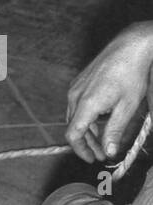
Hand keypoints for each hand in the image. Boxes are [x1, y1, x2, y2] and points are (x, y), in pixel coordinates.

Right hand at [65, 22, 152, 160]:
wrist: (130, 45)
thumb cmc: (131, 74)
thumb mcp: (127, 106)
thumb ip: (114, 130)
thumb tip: (108, 151)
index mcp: (86, 105)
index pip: (73, 135)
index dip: (81, 150)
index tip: (92, 159)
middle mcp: (75, 96)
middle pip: (74, 127)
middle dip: (87, 143)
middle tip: (102, 152)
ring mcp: (76, 88)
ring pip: (75, 116)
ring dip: (87, 130)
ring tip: (103, 137)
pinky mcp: (79, 81)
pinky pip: (78, 105)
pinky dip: (87, 116)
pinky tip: (102, 117)